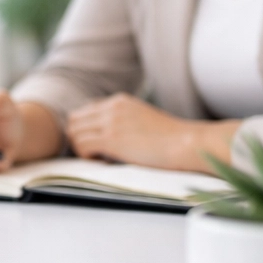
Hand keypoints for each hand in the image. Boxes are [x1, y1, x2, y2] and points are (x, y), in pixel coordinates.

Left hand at [66, 93, 236, 171]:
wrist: (188, 143)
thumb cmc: (171, 139)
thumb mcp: (143, 120)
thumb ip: (124, 121)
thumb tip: (108, 138)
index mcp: (119, 101)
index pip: (85, 111)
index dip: (86, 130)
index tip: (97, 144)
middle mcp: (112, 107)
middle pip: (74, 120)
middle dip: (78, 138)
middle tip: (93, 154)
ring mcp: (111, 121)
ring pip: (74, 132)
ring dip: (81, 148)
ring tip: (100, 159)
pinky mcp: (112, 138)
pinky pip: (82, 146)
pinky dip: (86, 156)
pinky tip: (104, 162)